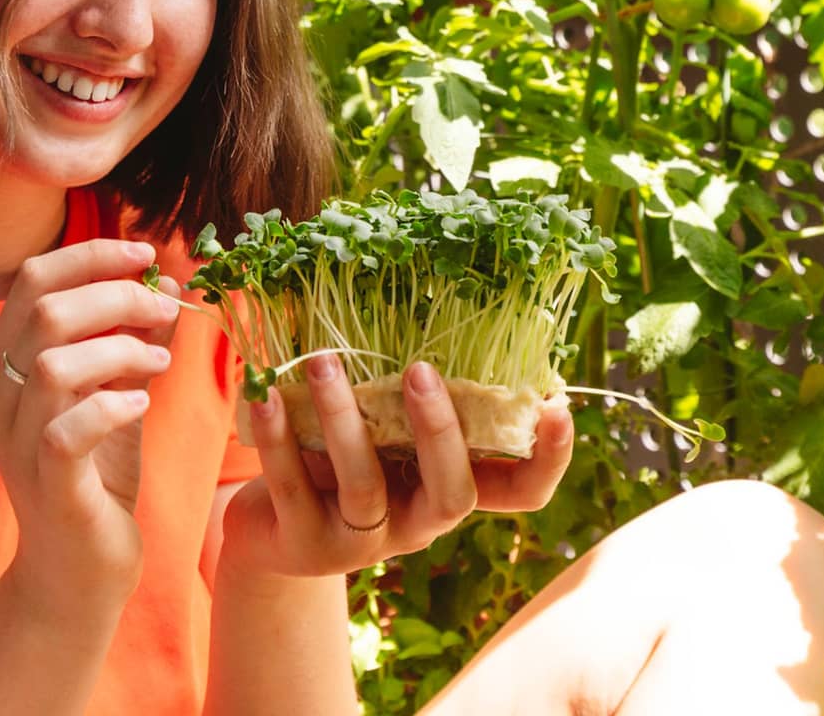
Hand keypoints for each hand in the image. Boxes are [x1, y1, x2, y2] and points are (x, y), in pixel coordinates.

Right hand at [0, 238, 181, 607]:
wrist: (76, 572)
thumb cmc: (96, 477)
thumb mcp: (117, 395)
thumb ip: (133, 342)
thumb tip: (167, 284)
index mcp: (10, 365)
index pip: (31, 279)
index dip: (89, 255)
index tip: (145, 254)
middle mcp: (2, 398)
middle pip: (44, 310)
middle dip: (115, 295)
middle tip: (165, 308)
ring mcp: (18, 443)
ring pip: (53, 364)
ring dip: (119, 349)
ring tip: (159, 363)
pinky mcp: (49, 486)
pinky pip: (66, 431)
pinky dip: (111, 405)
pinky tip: (141, 403)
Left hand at [217, 355, 573, 581]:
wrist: (269, 527)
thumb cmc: (338, 452)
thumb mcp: (380, 422)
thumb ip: (404, 385)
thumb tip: (426, 276)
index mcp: (449, 484)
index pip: (521, 491)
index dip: (548, 460)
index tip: (557, 407)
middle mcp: (418, 522)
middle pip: (453, 496)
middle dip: (441, 432)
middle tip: (420, 371)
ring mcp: (363, 542)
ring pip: (367, 488)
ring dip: (345, 421)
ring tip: (324, 363)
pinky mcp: (306, 546)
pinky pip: (295, 491)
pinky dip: (281, 440)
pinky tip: (266, 398)